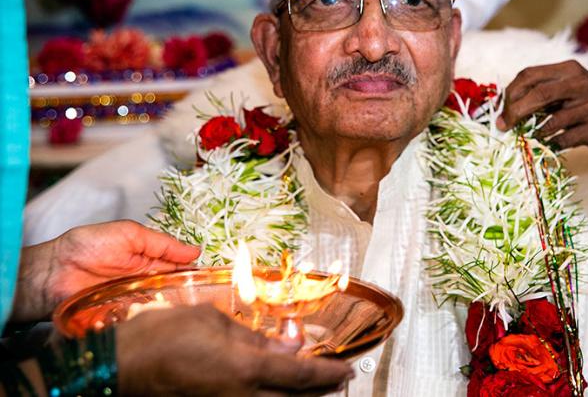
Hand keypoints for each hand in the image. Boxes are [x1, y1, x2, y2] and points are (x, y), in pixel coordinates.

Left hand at [12, 220, 199, 320]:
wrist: (50, 272)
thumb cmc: (86, 247)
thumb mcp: (129, 234)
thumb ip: (162, 243)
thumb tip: (195, 250)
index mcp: (148, 260)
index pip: (179, 267)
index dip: (195, 271)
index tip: (213, 275)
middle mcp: (144, 282)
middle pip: (174, 289)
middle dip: (189, 290)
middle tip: (204, 292)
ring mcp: (133, 302)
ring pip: (162, 306)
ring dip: (172, 305)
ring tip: (186, 304)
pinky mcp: (122, 319)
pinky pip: (142, 321)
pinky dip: (151, 319)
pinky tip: (161, 317)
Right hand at [117, 305, 352, 395]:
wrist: (120, 365)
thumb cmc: (160, 336)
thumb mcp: (213, 320)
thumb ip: (255, 336)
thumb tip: (288, 346)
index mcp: (245, 369)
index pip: (302, 374)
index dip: (329, 372)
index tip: (345, 367)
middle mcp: (239, 396)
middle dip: (321, 390)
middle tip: (337, 378)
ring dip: (297, 395)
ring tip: (313, 385)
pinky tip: (274, 387)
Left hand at [497, 60, 587, 154]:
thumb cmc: (587, 105)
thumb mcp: (567, 89)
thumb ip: (540, 93)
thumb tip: (504, 107)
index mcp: (569, 70)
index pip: (530, 75)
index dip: (510, 93)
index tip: (502, 110)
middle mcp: (580, 84)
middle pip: (538, 94)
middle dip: (515, 112)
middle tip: (504, 126)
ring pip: (551, 121)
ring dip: (534, 132)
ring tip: (531, 135)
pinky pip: (564, 139)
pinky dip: (552, 143)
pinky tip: (551, 142)